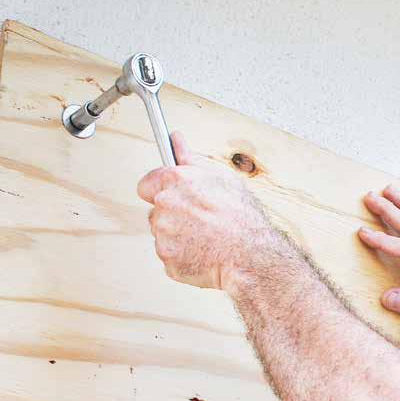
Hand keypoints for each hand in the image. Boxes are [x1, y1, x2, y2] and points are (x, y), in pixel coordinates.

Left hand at [138, 131, 291, 290]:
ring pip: (163, 236)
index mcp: (175, 180)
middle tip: (202, 224)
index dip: (160, 192)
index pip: (146, 185)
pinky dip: (183, 260)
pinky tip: (204, 256)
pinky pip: (170, 259)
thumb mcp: (222, 178)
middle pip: (156, 213)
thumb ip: (191, 159)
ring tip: (206, 241)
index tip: (174, 200)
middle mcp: (165, 205)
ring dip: (178, 239)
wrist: (253, 256)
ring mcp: (164, 234)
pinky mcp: (168, 259)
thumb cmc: (243, 218)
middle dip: (174, 217)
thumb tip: (176, 140)